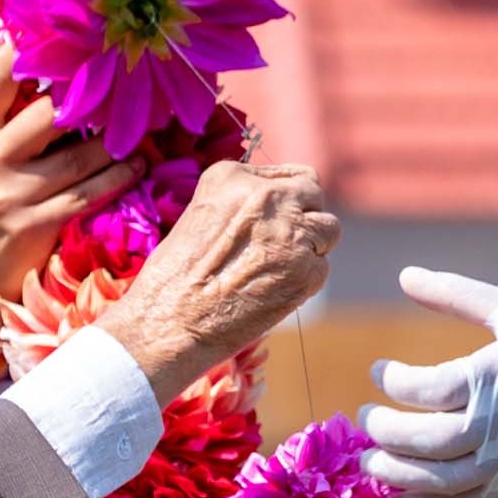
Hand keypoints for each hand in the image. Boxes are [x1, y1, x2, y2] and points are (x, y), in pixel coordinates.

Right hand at [0, 50, 145, 361]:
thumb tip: (32, 82)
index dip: (16, 53)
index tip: (44, 28)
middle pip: (45, 113)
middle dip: (86, 96)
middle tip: (122, 76)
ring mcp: (9, 196)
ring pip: (75, 155)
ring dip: (114, 139)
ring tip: (141, 125)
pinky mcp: (33, 226)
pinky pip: (87, 194)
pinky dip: (116, 177)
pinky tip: (136, 166)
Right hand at [98, 162, 336, 401]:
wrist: (169, 322)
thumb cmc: (174, 276)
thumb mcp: (200, 214)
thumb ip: (241, 202)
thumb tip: (281, 203)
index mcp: (235, 177)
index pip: (292, 175)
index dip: (288, 198)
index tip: (279, 217)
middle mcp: (269, 197)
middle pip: (314, 195)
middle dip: (304, 216)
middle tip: (282, 243)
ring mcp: (292, 233)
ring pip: (328, 228)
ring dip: (312, 245)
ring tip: (278, 266)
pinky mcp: (306, 271)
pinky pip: (322, 266)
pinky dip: (305, 278)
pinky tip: (273, 290)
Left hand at [356, 269, 497, 497]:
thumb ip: (457, 294)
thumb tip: (405, 274)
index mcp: (492, 376)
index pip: (421, 388)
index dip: (391, 381)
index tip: (380, 371)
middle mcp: (494, 425)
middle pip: (419, 440)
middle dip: (381, 431)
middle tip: (365, 418)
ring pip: (434, 479)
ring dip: (394, 473)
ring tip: (373, 460)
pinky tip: (403, 496)